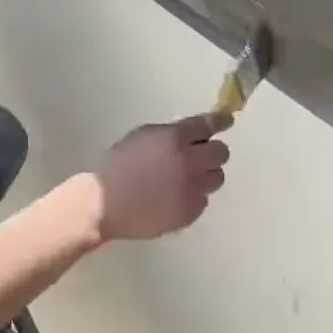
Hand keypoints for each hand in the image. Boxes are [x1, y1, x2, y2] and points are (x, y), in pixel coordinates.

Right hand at [94, 113, 232, 241]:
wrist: (105, 204)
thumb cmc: (118, 165)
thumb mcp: (143, 136)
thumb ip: (170, 133)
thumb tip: (192, 135)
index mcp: (176, 139)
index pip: (209, 125)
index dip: (220, 121)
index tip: (227, 120)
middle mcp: (190, 162)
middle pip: (221, 152)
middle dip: (213, 151)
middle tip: (200, 156)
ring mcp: (193, 189)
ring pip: (217, 178)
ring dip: (207, 174)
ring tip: (188, 179)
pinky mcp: (190, 212)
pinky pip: (203, 200)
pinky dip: (195, 196)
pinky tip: (176, 198)